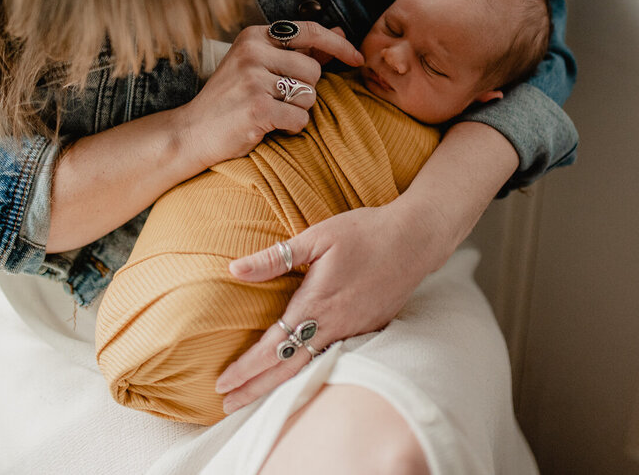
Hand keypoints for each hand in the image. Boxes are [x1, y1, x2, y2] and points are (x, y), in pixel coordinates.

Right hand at [178, 22, 361, 167]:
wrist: (192, 131)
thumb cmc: (231, 99)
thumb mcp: (259, 66)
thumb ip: (299, 50)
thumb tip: (339, 31)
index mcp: (254, 36)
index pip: (309, 31)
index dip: (339, 44)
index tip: (357, 58)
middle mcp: (252, 53)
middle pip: (314, 71)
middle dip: (306, 90)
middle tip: (278, 100)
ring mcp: (252, 80)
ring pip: (310, 96)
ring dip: (298, 110)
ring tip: (270, 112)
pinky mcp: (256, 109)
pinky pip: (300, 119)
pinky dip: (291, 128)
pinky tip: (268, 126)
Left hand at [214, 200, 439, 412]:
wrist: (415, 239)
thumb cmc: (365, 232)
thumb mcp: (317, 237)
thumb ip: (275, 257)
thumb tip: (234, 269)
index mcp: (316, 304)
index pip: (274, 346)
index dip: (247, 368)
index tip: (223, 383)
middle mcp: (334, 325)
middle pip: (289, 368)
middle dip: (256, 389)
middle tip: (228, 405)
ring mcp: (354, 330)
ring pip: (311, 367)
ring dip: (280, 385)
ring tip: (255, 398)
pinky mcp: (369, 328)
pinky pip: (334, 357)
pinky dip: (310, 371)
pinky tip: (299, 375)